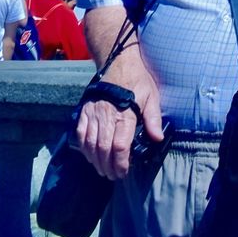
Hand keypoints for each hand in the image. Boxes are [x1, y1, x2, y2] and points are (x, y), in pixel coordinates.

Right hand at [75, 57, 162, 178]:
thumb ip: (153, 118)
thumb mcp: (152, 96)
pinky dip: (83, 148)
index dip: (121, 163)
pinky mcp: (85, 110)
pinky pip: (80, 133)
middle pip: (103, 149)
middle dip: (108, 167)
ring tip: (103, 170)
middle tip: (114, 176)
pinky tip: (90, 155)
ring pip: (90, 144)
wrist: (119, 60)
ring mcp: (93, 113)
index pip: (120, 146)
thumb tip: (157, 138)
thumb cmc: (137, 80)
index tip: (124, 172)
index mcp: (125, 114)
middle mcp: (106, 115)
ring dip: (95, 161)